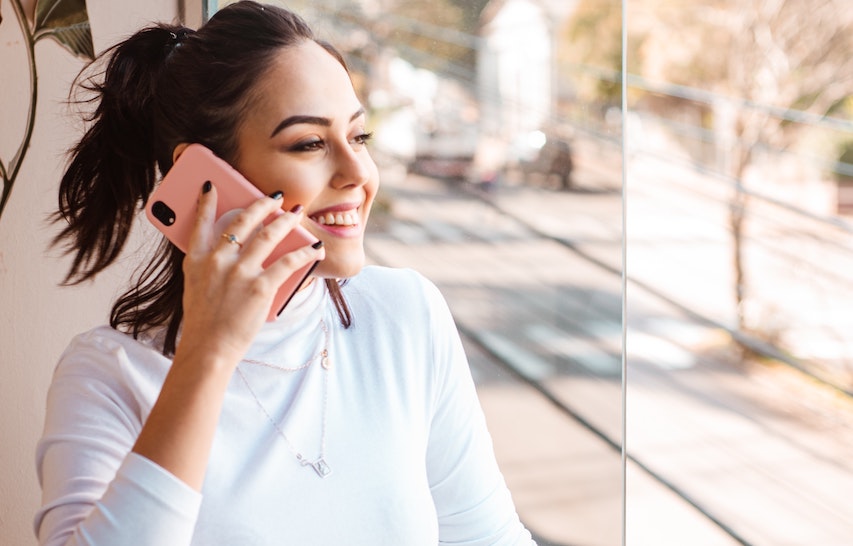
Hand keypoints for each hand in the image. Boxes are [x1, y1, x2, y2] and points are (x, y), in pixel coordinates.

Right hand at [175, 184, 324, 367]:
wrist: (208, 349)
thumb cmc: (203, 322)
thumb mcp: (194, 287)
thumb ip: (208, 266)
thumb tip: (230, 250)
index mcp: (197, 260)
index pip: (199, 222)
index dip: (206, 201)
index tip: (212, 185)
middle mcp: (217, 261)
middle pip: (243, 221)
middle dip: (263, 204)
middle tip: (276, 197)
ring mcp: (239, 273)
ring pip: (268, 235)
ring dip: (286, 221)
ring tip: (296, 213)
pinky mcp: (260, 287)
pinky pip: (288, 263)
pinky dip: (304, 254)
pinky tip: (314, 249)